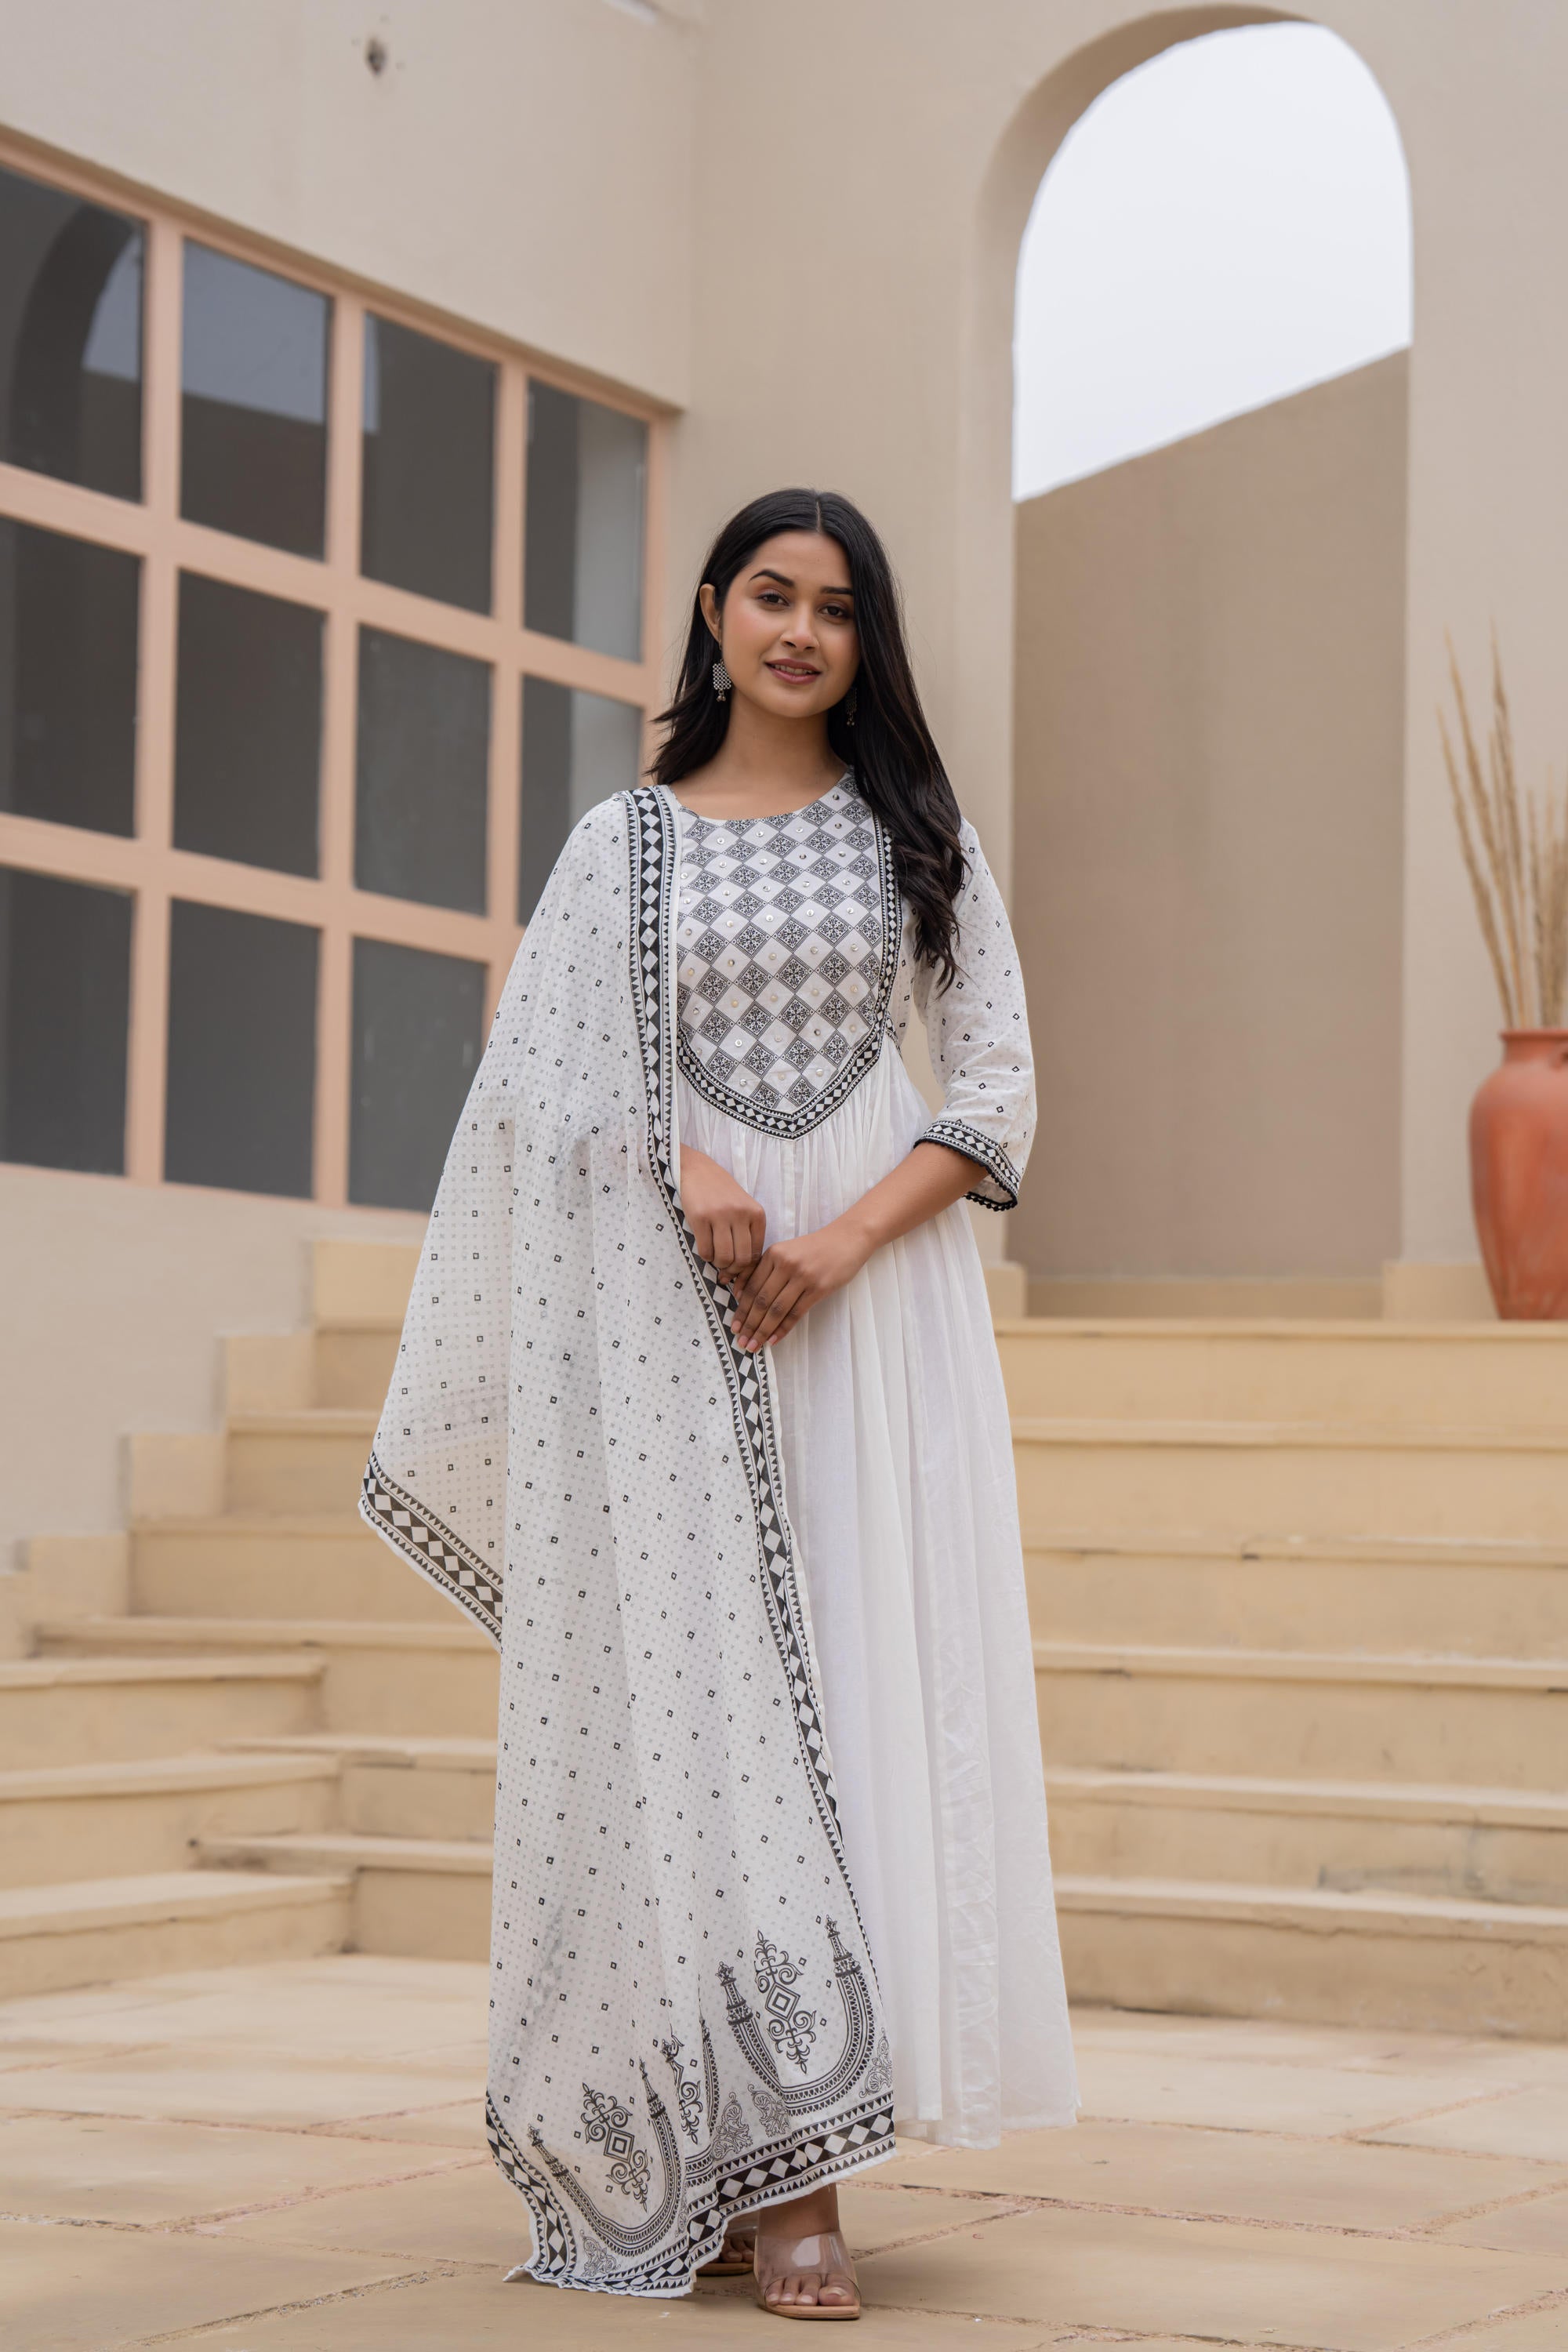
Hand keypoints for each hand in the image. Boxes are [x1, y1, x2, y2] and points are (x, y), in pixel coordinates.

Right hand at [678, 1145, 765, 1277]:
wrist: (698, 1170)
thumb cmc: (722, 1194)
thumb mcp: (743, 1209)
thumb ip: (747, 1234)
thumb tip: (743, 1270)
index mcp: (757, 1214)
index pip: (756, 1253)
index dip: (746, 1268)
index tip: (737, 1270)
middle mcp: (741, 1214)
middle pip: (741, 1258)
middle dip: (732, 1270)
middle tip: (724, 1269)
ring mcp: (721, 1215)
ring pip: (724, 1257)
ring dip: (718, 1264)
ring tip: (715, 1258)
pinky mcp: (700, 1217)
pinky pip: (706, 1250)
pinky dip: (706, 1256)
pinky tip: (705, 1249)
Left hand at [729, 1216, 873, 1351]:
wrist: (847, 1239)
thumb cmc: (814, 1248)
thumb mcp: (786, 1251)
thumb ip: (764, 1269)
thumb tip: (741, 1295)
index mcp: (773, 1254)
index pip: (752, 1287)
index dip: (741, 1309)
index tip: (734, 1326)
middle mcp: (785, 1264)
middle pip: (762, 1300)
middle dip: (749, 1324)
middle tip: (741, 1342)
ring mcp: (803, 1276)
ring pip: (776, 1309)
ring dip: (763, 1331)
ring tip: (754, 1345)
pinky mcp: (819, 1288)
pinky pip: (796, 1313)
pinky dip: (783, 1329)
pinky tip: (773, 1340)